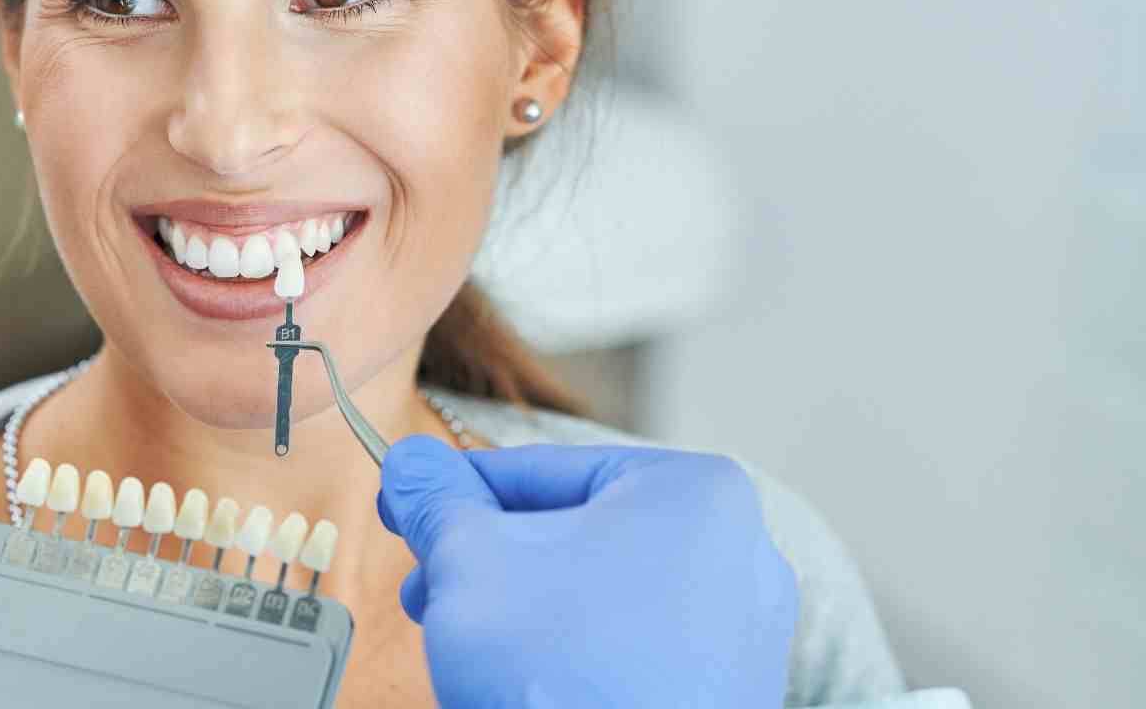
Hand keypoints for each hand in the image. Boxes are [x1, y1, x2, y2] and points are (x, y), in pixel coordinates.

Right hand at [378, 436, 796, 708]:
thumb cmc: (561, 673)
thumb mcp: (470, 562)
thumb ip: (436, 501)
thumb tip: (409, 464)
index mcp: (692, 492)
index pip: (543, 469)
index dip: (456, 491)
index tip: (406, 505)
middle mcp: (740, 551)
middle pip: (576, 530)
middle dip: (489, 561)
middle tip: (427, 587)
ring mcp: (743, 629)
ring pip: (602, 591)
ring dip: (524, 607)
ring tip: (465, 641)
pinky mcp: (729, 691)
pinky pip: (635, 644)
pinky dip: (574, 650)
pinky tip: (520, 677)